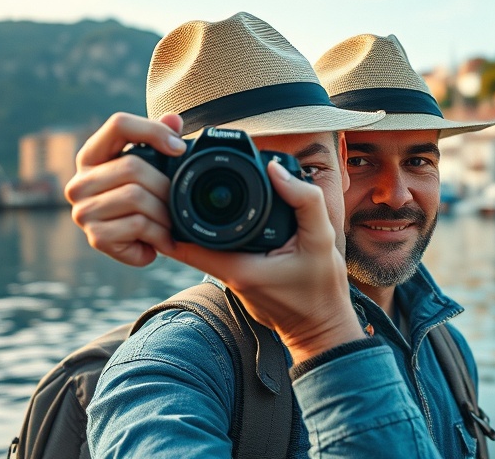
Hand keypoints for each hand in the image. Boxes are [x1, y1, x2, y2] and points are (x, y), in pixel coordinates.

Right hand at [65, 112, 186, 266]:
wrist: (141, 246)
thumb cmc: (146, 200)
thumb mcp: (153, 168)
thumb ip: (160, 139)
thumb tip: (174, 119)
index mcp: (92, 156)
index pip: (119, 124)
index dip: (152, 130)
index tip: (180, 148)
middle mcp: (79, 182)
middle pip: (132, 166)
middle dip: (165, 185)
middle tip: (178, 201)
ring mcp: (83, 211)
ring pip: (136, 196)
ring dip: (165, 213)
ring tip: (172, 223)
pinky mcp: (95, 237)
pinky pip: (138, 225)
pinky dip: (160, 234)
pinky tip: (163, 240)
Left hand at [168, 163, 365, 363]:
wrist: (323, 327)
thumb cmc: (322, 289)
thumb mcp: (322, 239)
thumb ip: (304, 201)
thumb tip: (275, 168)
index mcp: (237, 266)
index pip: (183, 241)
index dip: (171, 212)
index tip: (171, 188)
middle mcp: (227, 275)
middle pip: (189, 240)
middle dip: (183, 210)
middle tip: (180, 181)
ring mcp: (232, 280)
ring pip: (203, 246)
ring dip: (199, 222)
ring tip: (198, 192)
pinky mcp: (240, 281)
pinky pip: (220, 253)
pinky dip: (219, 234)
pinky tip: (227, 216)